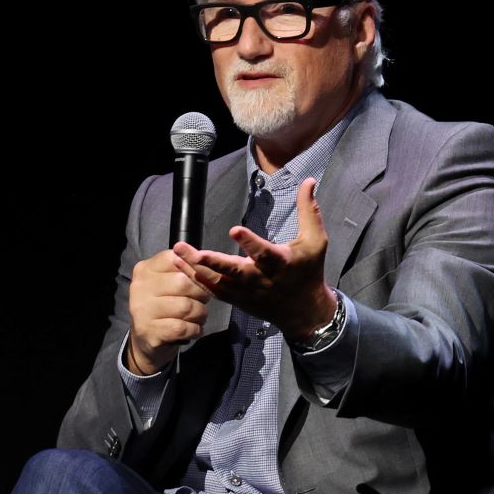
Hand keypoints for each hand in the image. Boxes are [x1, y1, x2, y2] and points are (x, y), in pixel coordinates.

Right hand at [127, 249, 211, 373]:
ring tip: (198, 317)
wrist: (145, 340)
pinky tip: (194, 330)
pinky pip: (183, 328)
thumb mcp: (168, 283)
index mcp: (145, 269)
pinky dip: (195, 330)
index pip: (176, 259)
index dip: (196, 268)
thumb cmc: (163, 306)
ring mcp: (142, 310)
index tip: (203, 279)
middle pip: (183, 283)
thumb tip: (205, 260)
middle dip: (201, 294)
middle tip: (202, 301)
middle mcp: (140, 287)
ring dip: (200, 314)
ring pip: (186, 307)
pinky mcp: (149, 331)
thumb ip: (183, 269)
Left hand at [173, 177, 336, 340]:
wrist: (304, 311)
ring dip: (196, 268)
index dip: (249, 242)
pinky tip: (180, 265)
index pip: (263, 252)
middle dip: (212, 261)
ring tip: (177, 252)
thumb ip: (309, 210)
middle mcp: (260, 279)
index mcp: (280, 263)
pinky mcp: (237, 299)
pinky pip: (213, 290)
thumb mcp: (316, 241)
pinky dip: (196, 279)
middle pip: (233, 271)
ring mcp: (246, 292)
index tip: (234, 229)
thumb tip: (309, 181)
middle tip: (193, 251)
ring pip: (218, 282)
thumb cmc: (309, 271)